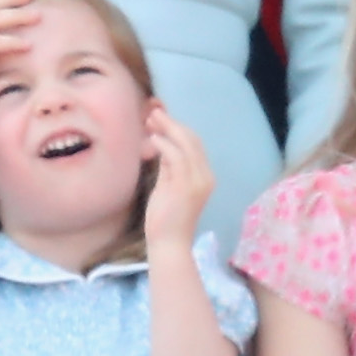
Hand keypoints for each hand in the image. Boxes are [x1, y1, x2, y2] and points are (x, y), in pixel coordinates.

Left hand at [138, 104, 214, 253]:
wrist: (169, 244)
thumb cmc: (165, 219)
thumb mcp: (168, 187)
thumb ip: (168, 168)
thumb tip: (162, 145)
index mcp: (204, 176)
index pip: (194, 144)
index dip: (177, 127)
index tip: (159, 117)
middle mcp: (205, 176)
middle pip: (192, 140)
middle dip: (172, 123)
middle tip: (153, 111)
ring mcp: (197, 182)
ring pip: (186, 145)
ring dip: (167, 128)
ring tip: (150, 119)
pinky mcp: (185, 188)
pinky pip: (177, 158)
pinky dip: (165, 145)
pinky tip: (153, 138)